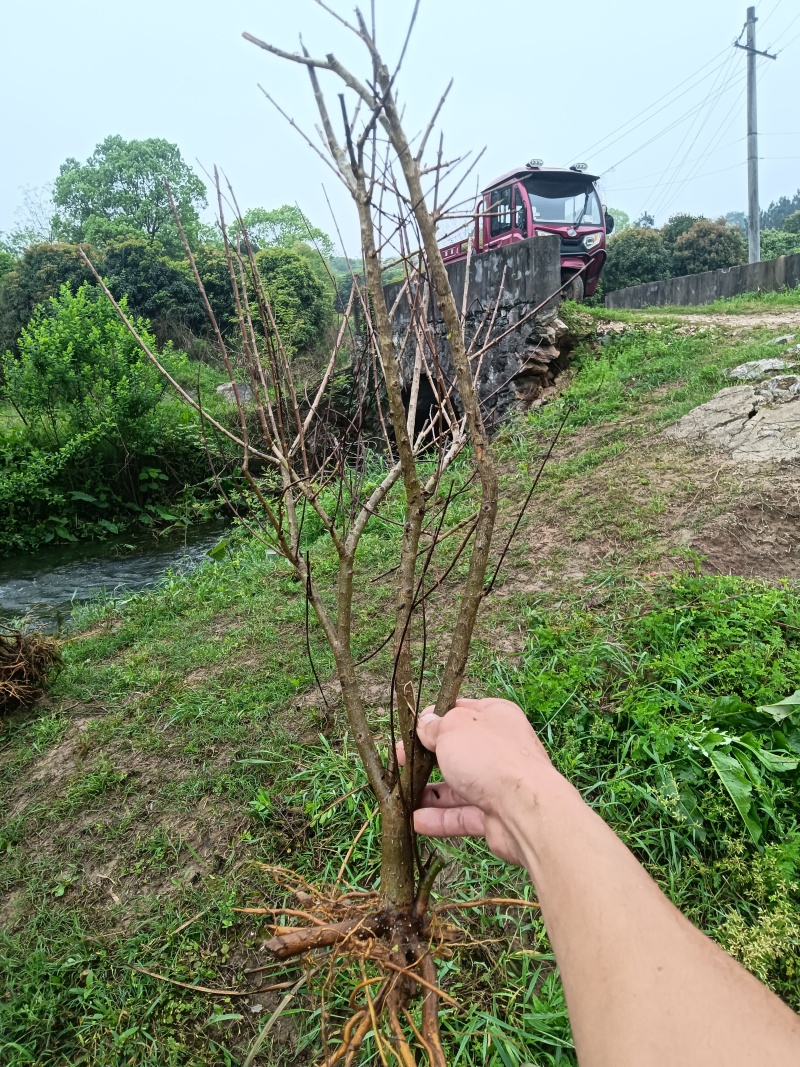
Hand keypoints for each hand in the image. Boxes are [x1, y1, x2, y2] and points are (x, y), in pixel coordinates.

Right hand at [411, 697, 554, 864]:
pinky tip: (416, 820)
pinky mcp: (495, 815)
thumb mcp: (452, 729)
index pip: (460, 711)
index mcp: (495, 716)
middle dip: (427, 758)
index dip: (433, 719)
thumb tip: (424, 724)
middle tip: (399, 763)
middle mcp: (499, 747)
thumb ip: (434, 726)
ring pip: (458, 786)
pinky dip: (440, 819)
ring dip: (430, 792)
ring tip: (402, 795)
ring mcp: (498, 783)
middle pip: (457, 751)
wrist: (525, 809)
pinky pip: (462, 815)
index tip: (410, 730)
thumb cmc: (488, 756)